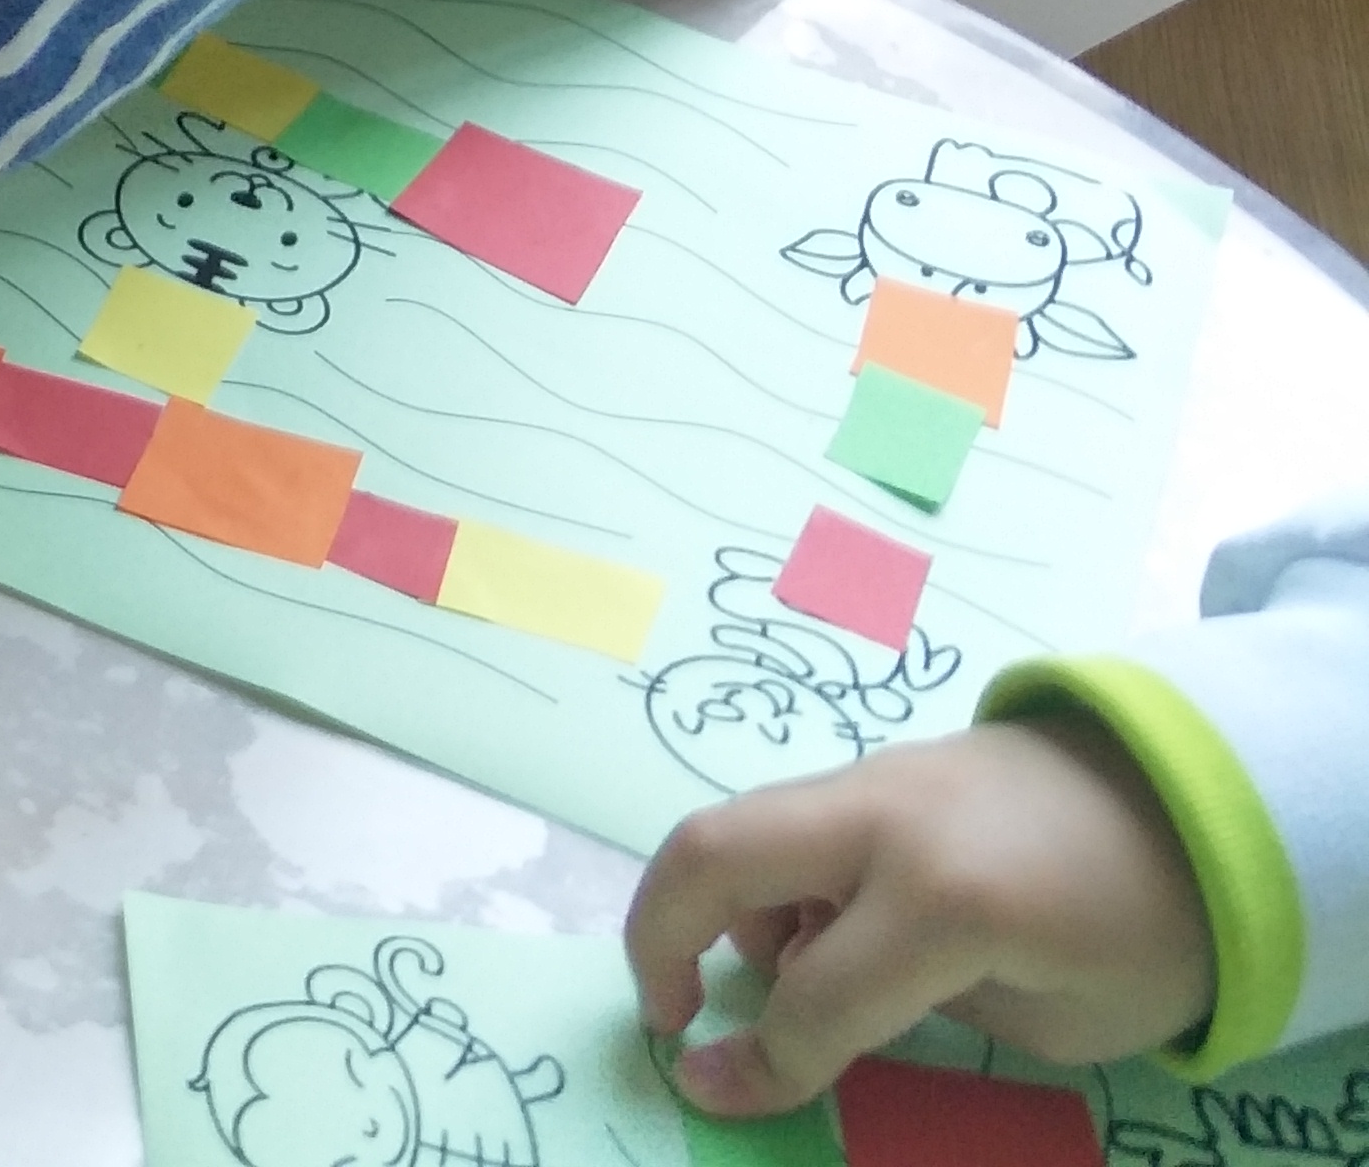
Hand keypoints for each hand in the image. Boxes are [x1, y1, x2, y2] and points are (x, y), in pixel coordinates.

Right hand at [624, 717, 1215, 1112]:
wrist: (1202, 804)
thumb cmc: (1147, 939)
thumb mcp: (1050, 1020)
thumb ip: (913, 1012)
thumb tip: (805, 1016)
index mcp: (948, 901)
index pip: (817, 998)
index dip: (760, 1066)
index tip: (710, 1096)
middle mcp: (888, 819)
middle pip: (715, 855)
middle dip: (658, 935)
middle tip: (670, 1008)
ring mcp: (877, 777)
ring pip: (738, 826)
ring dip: (719, 904)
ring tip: (784, 975)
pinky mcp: (880, 765)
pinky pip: (788, 819)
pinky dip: (769, 878)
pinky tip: (828, 928)